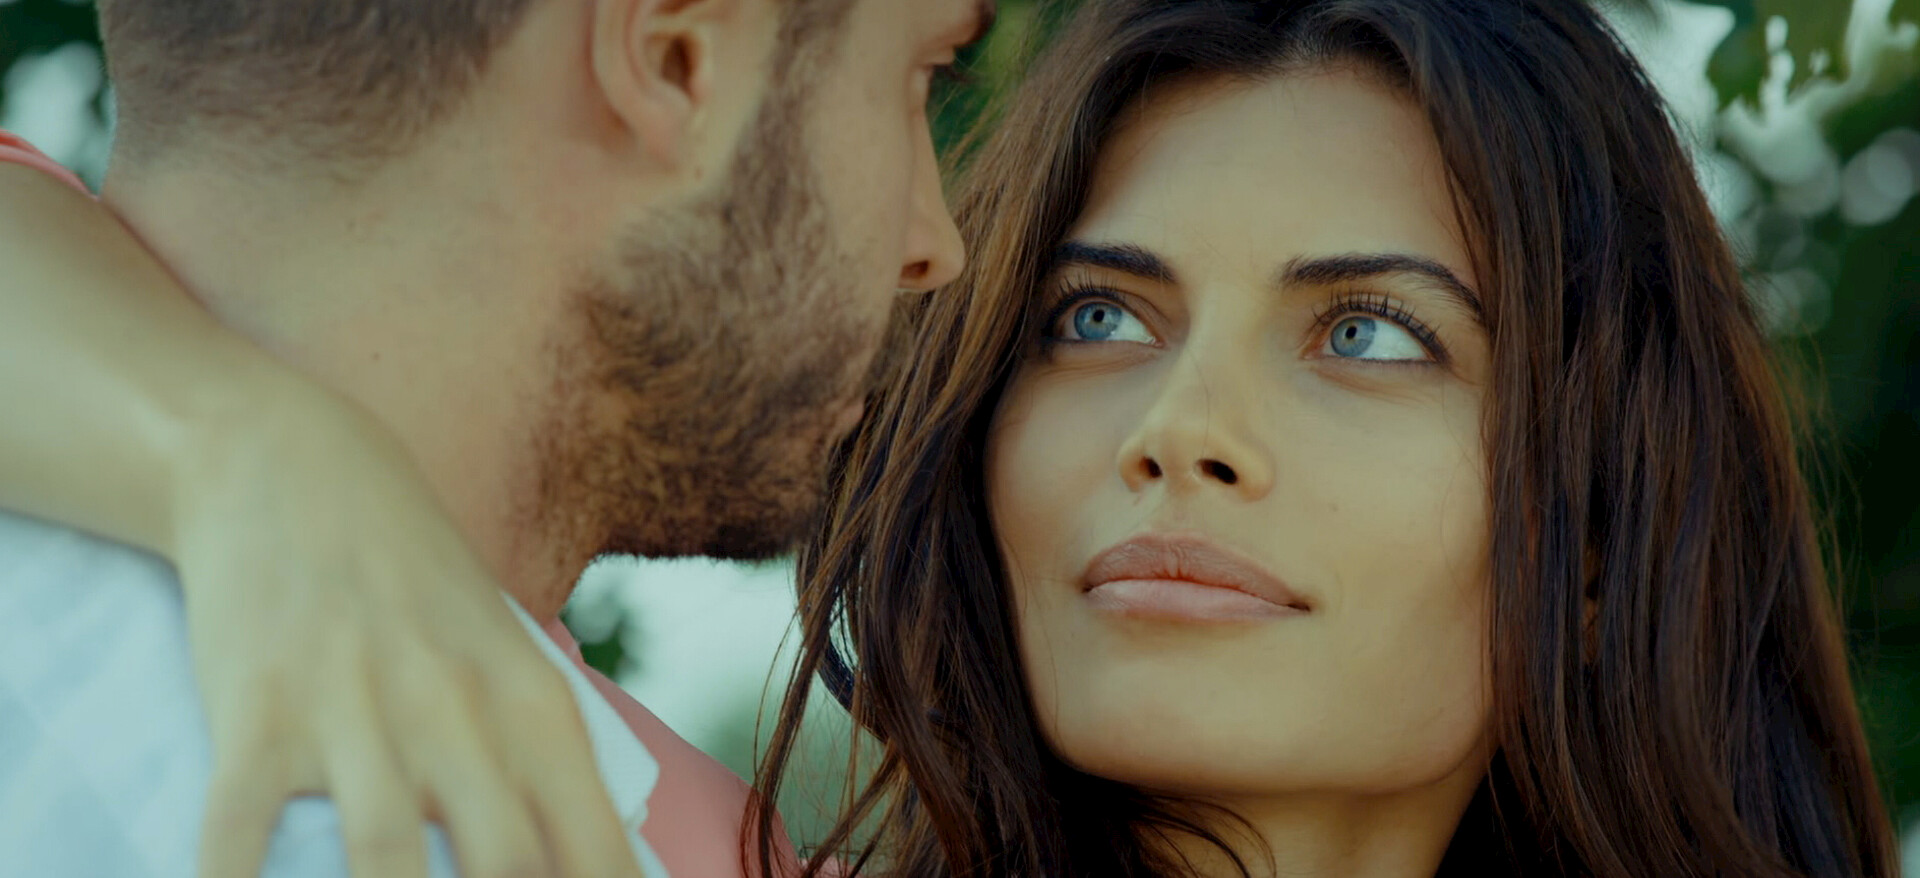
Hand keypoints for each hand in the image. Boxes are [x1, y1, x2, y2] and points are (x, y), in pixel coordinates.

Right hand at [165, 380, 644, 877]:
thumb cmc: (412, 579)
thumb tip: (606, 864)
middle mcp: (456, 710)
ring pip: (386, 861)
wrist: (290, 464)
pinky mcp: (257, 708)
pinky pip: (243, 834)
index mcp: (533, 704)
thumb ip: (541, 761)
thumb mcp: (502, 655)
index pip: (593, 850)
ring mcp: (355, 709)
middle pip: (508, 869)